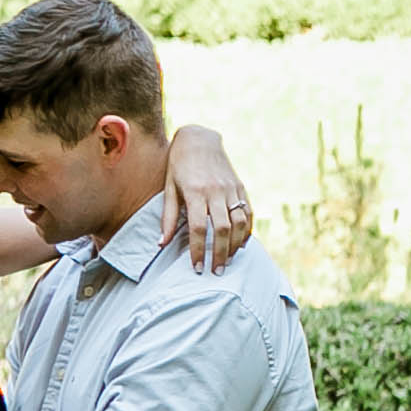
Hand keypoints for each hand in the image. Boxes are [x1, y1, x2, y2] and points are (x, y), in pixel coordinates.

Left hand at [167, 124, 257, 271]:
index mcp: (195, 192)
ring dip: (235, 245)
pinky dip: (247, 230)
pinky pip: (247, 212)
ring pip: (239, 222)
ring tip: (229, 261)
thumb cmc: (179, 165)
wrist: (199, 139)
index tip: (197, 268)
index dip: (198, 250)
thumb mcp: (169, 188)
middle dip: (220, 253)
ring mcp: (231, 189)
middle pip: (222, 229)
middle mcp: (215, 191)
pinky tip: (241, 244)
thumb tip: (162, 244)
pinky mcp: (240, 187)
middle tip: (216, 272)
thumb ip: (169, 217)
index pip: (199, 228)